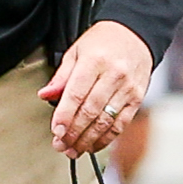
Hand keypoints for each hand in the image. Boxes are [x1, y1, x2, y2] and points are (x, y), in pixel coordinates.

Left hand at [42, 20, 154, 157]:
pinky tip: (93, 145)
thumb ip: (61, 76)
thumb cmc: (103, 42)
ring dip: (88, 140)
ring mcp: (128, 88)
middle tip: (61, 145)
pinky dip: (106, 138)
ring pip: (106, 121)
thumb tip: (45, 95)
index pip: (77, 94)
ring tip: (74, 150)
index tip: (56, 131)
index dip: (65, 116)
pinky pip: (121, 124)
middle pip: (91, 111)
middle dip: (74, 132)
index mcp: (94, 61)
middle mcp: (114, 75)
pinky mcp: (137, 98)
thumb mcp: (76, 51)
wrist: (135, 34)